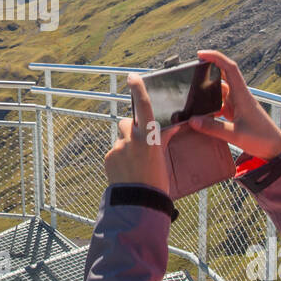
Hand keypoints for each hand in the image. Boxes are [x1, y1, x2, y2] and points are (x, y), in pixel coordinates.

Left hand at [103, 72, 170, 192]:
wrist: (138, 203)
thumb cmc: (156, 182)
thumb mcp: (162, 158)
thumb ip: (161, 140)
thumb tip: (171, 128)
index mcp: (148, 137)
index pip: (143, 106)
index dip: (138, 89)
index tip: (132, 77)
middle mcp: (131, 139)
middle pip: (127, 123)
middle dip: (131, 128)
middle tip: (140, 144)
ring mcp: (118, 148)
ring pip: (121, 139)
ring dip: (126, 145)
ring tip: (135, 164)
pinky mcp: (109, 158)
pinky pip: (114, 152)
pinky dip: (119, 158)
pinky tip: (127, 171)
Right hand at [186, 50, 280, 159]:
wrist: (276, 148)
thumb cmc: (262, 139)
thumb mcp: (235, 135)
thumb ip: (213, 128)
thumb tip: (193, 120)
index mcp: (242, 95)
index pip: (229, 68)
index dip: (216, 57)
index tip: (201, 54)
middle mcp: (240, 96)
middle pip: (222, 77)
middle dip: (207, 72)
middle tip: (190, 74)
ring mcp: (238, 104)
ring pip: (220, 91)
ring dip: (208, 91)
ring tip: (192, 95)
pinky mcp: (237, 112)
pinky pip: (221, 103)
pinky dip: (211, 106)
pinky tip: (202, 114)